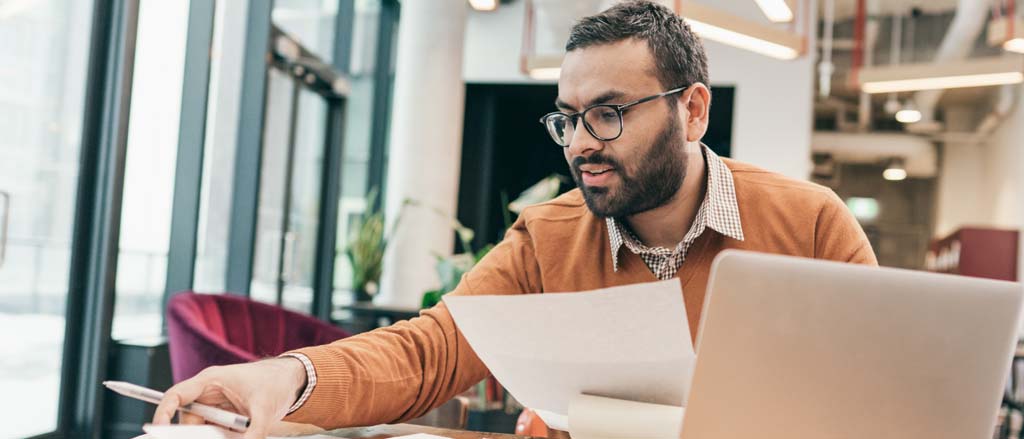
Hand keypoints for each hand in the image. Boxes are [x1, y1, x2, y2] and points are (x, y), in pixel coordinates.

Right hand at [153, 357, 307, 438]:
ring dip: (214, 436)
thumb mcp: (266, 410)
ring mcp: (214, 408)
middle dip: (195, 434)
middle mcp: (207, 394)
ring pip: (201, 431)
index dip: (163, 412)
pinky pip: (214, 434)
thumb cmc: (275, 384)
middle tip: (218, 434)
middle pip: (188, 421)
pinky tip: (240, 432)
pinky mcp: (223, 420)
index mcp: (211, 380)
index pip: (176, 396)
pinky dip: (223, 437)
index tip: (158, 429)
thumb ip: (253, 434)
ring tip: (239, 427)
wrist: (290, 381)